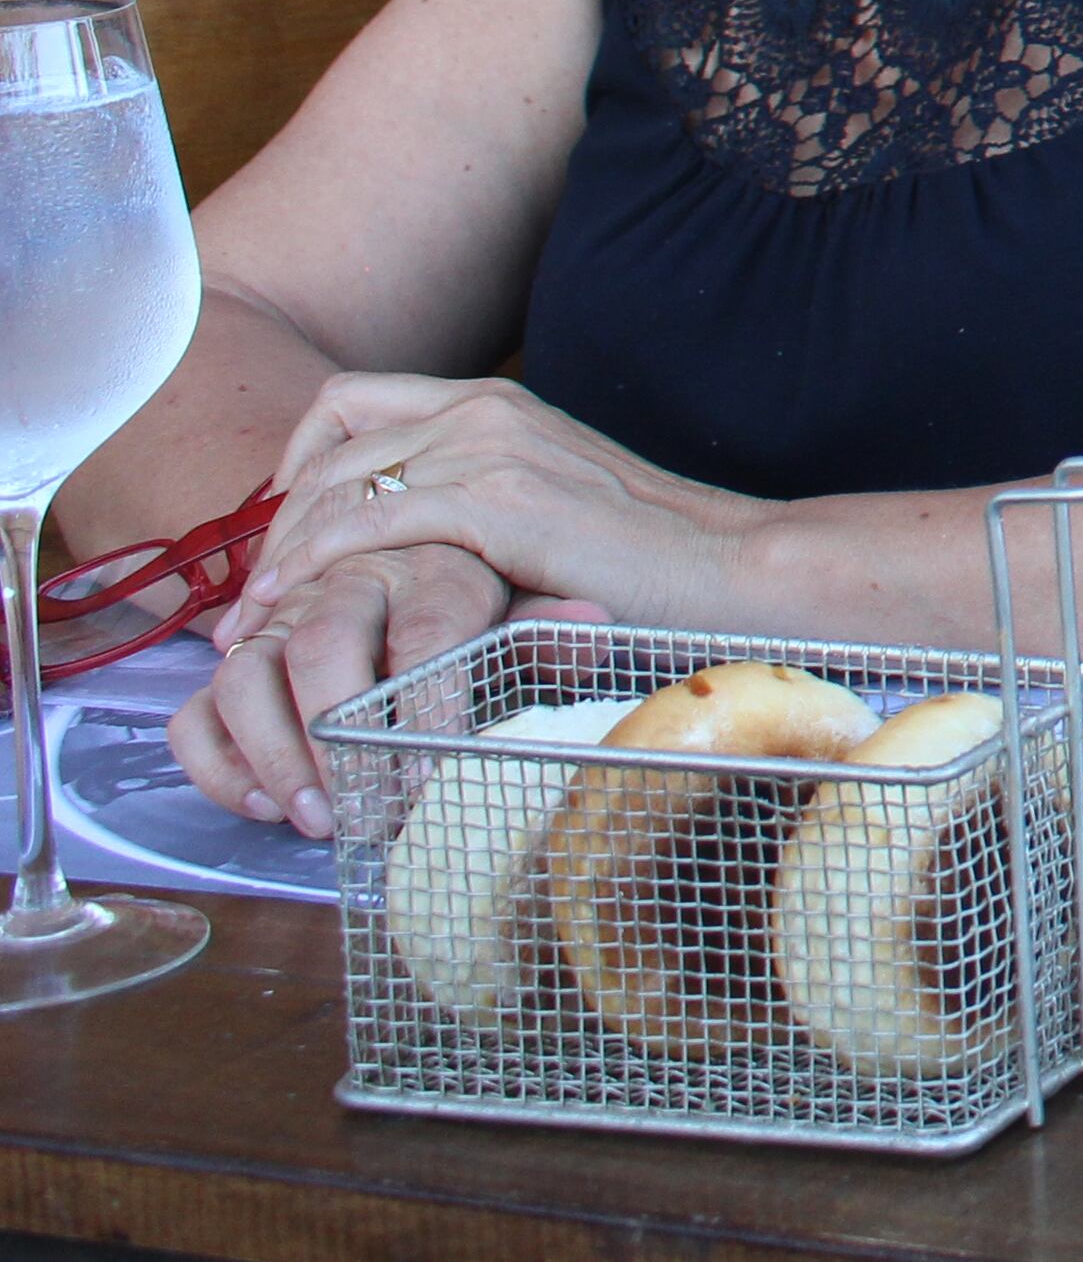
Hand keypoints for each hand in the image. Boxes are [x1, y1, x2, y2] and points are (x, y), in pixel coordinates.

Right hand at [171, 543, 605, 838]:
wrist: (443, 551)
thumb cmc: (491, 592)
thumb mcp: (532, 602)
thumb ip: (552, 625)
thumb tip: (597, 628)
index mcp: (431, 570)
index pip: (426, 634)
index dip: (426, 711)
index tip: (431, 785)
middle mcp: (350, 583)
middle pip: (319, 645)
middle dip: (332, 735)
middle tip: (358, 810)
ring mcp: (284, 617)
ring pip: (244, 673)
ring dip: (271, 753)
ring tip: (312, 817)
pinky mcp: (241, 655)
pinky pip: (199, 705)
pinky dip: (216, 758)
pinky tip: (260, 803)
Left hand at [233, 373, 759, 631]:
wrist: (729, 566)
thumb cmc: (651, 558)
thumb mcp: (550, 505)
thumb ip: (481, 505)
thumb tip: (408, 556)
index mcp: (498, 402)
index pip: (352, 399)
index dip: (300, 457)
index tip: (289, 524)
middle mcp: (486, 408)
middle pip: (330, 438)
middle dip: (276, 515)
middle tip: (258, 583)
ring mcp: (491, 448)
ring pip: (336, 480)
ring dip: (282, 545)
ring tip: (260, 606)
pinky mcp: (495, 502)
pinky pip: (367, 522)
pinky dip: (315, 563)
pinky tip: (294, 603)